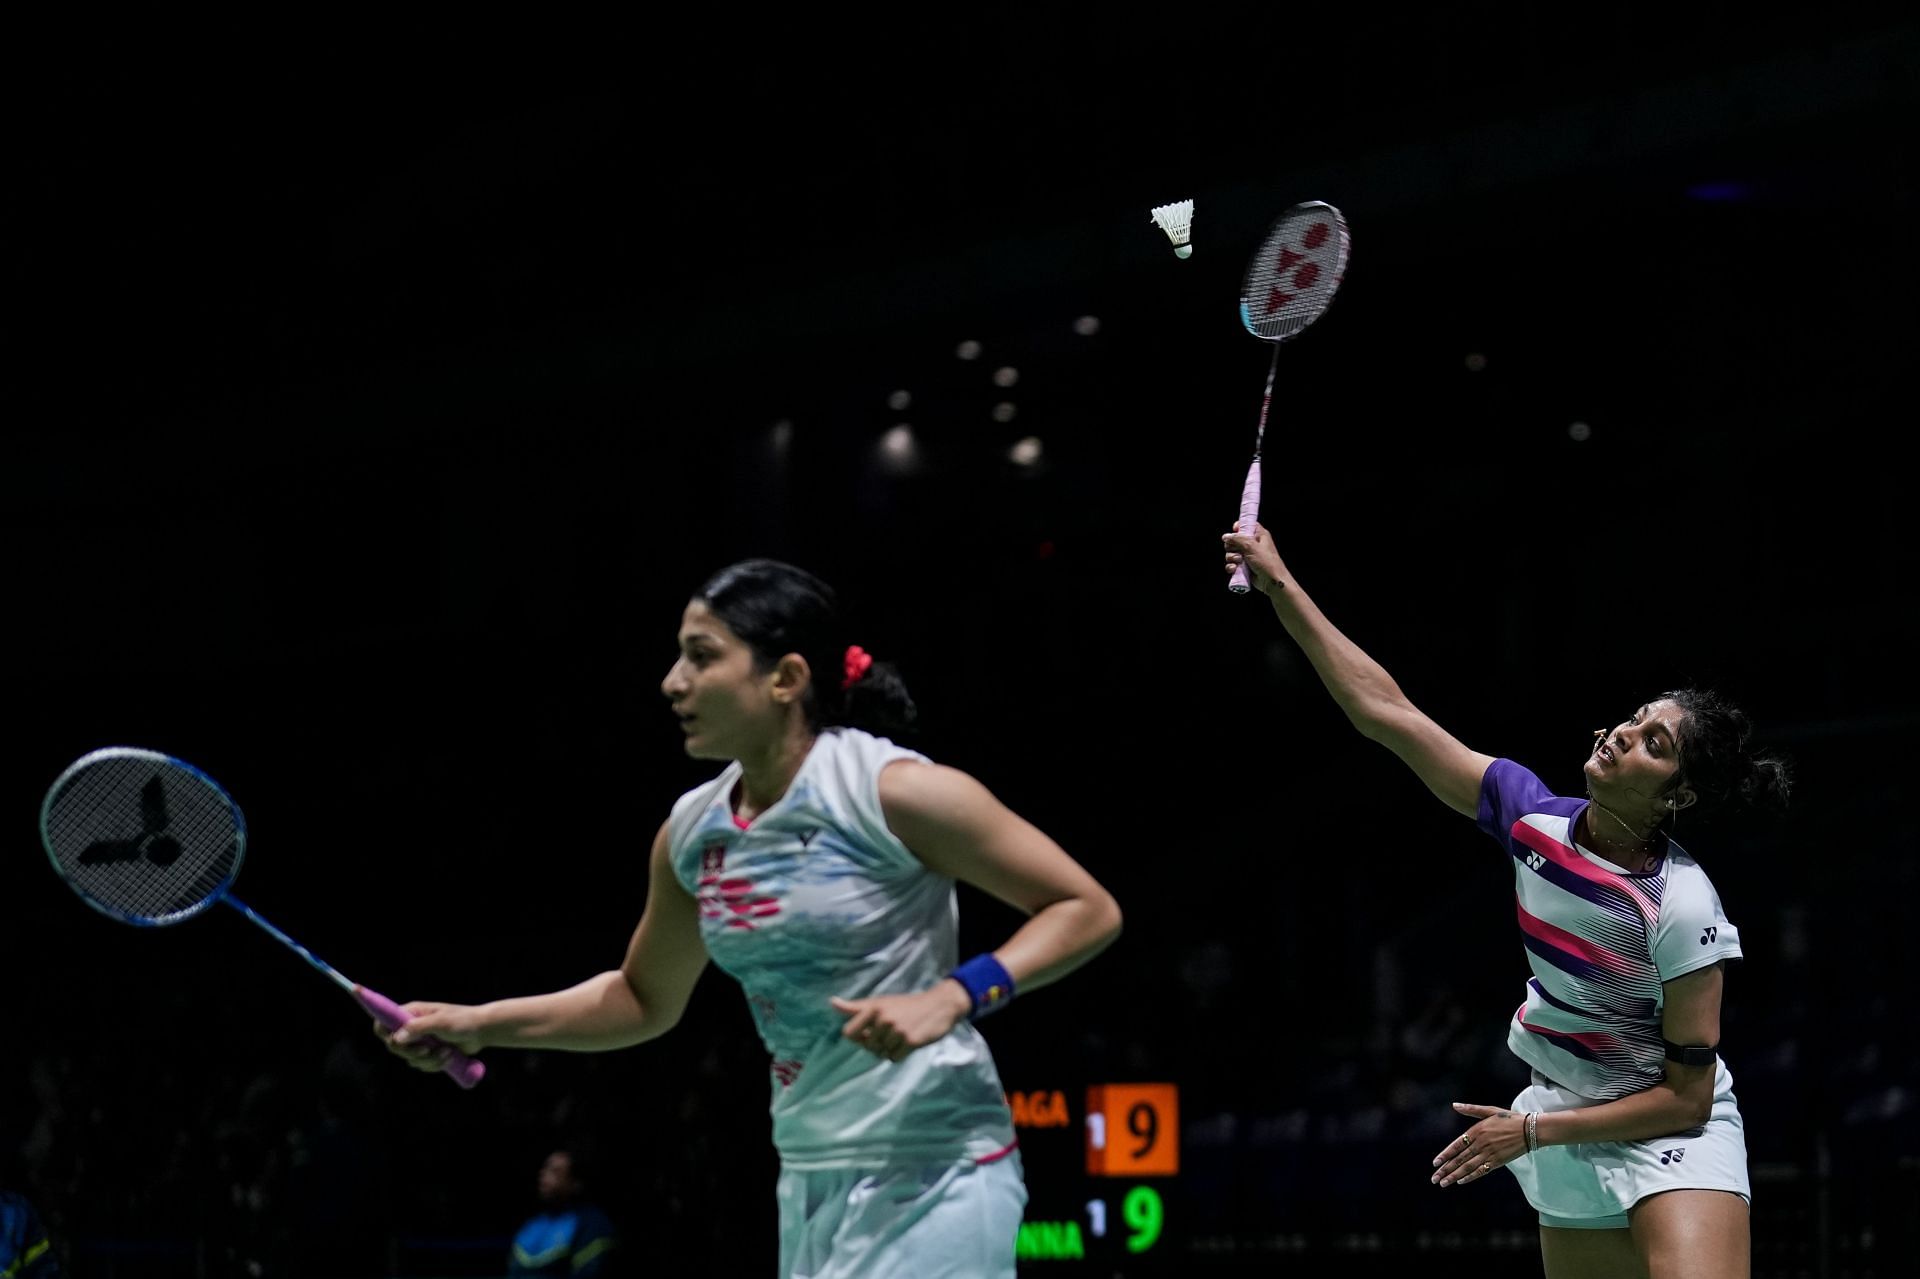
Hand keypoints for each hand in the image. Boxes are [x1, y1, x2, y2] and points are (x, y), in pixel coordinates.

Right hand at [376, 1000, 485, 1071]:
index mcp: (411, 1013)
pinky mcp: (429, 1053)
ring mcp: (420, 1040)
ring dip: (428, 1060)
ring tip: (446, 1051)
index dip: (383, 1033)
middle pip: (394, 1046)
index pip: (384, 1022)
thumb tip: (396, 1038)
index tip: (396, 1042)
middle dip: (411, 1052)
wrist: (482, 1031)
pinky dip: (435, 1064)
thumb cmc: (463, 1021)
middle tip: (427, 1049)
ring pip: (410, 1059)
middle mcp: (412, 1027)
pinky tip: (449, 1056)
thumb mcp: (441, 1022)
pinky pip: (422, 1065)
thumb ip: (418, 1028)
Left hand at [830, 981, 971, 1061]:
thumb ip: (855, 1007)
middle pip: (868, 1046)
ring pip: (881, 1053)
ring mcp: (897, 1030)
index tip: (869, 1033)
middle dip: (878, 1044)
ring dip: (890, 1049)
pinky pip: (894, 1058)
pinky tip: (909, 1042)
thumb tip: (832, 1002)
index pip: (849, 1033)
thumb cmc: (907, 1005)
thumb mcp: (880, 1003)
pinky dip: (900, 1054)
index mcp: (873, 1008)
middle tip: (893, 1032)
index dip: (858, 1037)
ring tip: (902, 1035)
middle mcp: (883, 1018)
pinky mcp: (910, 1041)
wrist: (939, 1005)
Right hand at [1222, 521, 1286, 593]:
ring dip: (1231, 558)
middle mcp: (1252, 544)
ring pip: (1231, 553)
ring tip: (1239, 562)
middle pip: (1234, 540)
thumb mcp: (1252, 546)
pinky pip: (1232, 564)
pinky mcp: (1243, 567)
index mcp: (1258, 535)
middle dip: (1232, 547)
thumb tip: (1225, 536)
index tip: (1234, 532)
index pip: (1246, 525)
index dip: (1238, 527)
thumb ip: (1237, 539)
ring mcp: (1247, 556)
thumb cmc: (1266, 562)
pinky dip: (1231, 567)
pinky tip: (1234, 569)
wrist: (1272, 581)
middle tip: (1238, 551)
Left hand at [1431, 1102, 1527, 1187]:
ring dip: (1454, 1176)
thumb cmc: (1509, 1119)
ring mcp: (1489, 1154)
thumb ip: (1471, 1109)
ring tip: (1443, 1183)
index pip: (1456, 1146)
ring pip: (1468, 1167)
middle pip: (1460, 1159)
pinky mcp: (1498, 1162)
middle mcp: (1481, 1143)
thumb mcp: (1489, 1110)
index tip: (1435, 1163)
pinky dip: (1470, 1177)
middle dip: (1445, 1169)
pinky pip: (1481, 1171)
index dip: (1445, 1155)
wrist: (1530, 1130)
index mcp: (1477, 1131)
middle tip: (1434, 1178)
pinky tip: (1461, 1181)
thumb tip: (1454, 1105)